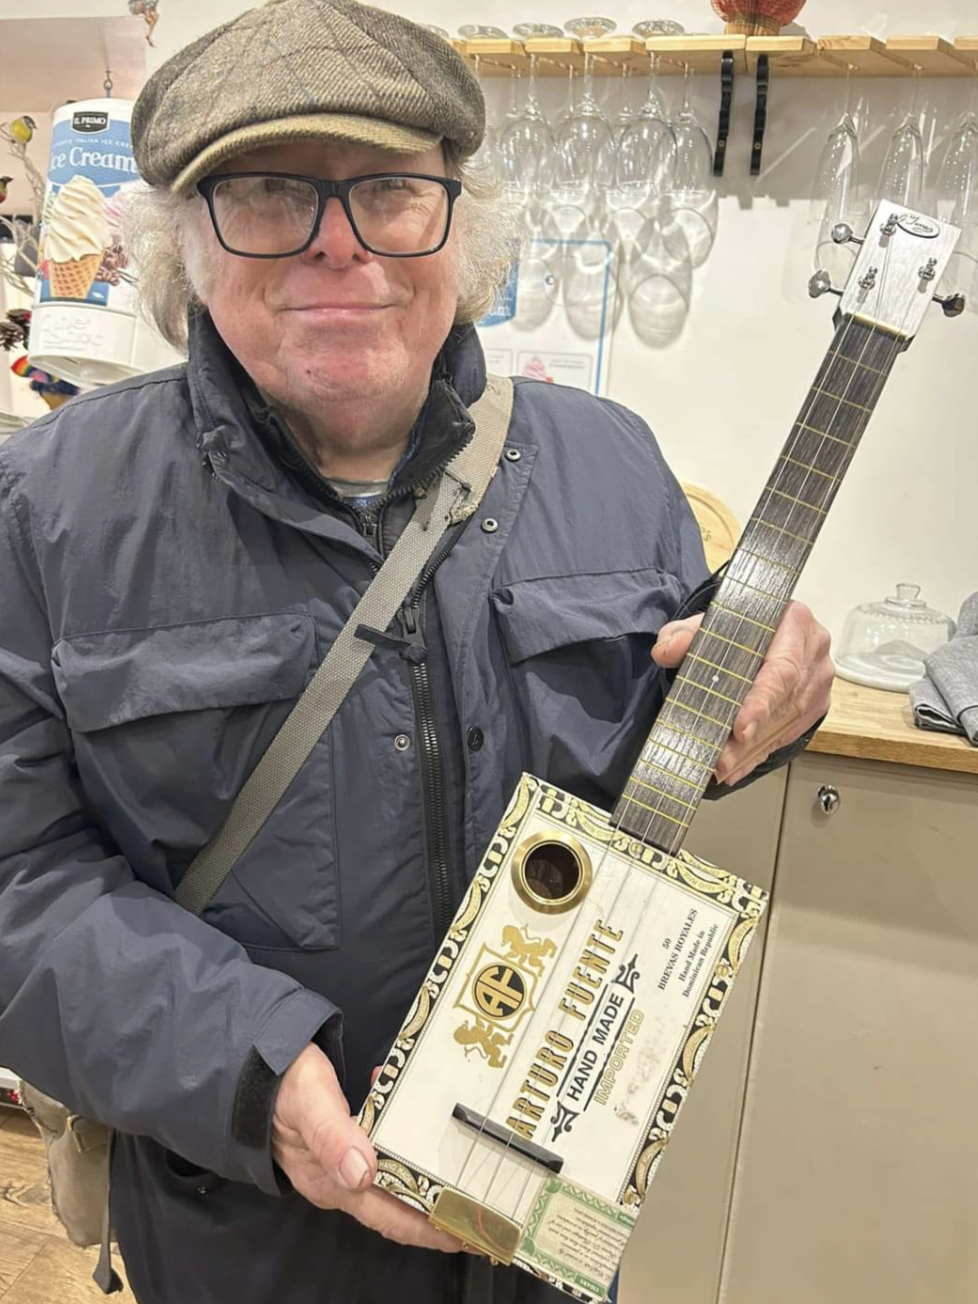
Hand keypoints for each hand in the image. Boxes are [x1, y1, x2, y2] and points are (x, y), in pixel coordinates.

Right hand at [272, 1044, 460, 1252]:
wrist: (249, 1061)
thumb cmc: (279, 1080)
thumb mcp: (307, 1100)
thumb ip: (331, 1134)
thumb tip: (361, 1173)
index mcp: (330, 1181)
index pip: (388, 1216)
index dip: (427, 1229)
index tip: (467, 1233)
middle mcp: (337, 1179)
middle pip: (395, 1204)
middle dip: (436, 1208)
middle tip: (479, 1206)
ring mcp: (339, 1161)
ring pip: (391, 1174)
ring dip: (423, 1170)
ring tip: (462, 1166)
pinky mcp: (341, 1140)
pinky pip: (380, 1145)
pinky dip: (401, 1133)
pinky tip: (411, 1107)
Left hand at [651, 600, 832, 785]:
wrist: (771, 628)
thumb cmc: (746, 626)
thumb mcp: (713, 621)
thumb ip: (686, 633)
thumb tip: (665, 651)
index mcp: (793, 624)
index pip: (781, 669)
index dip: (761, 702)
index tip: (740, 729)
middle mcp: (812, 653)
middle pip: (783, 704)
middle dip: (750, 737)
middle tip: (722, 760)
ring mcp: (817, 682)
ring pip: (786, 724)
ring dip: (752, 750)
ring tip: (723, 766)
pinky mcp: (814, 704)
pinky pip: (788, 734)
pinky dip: (759, 752)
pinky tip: (737, 766)